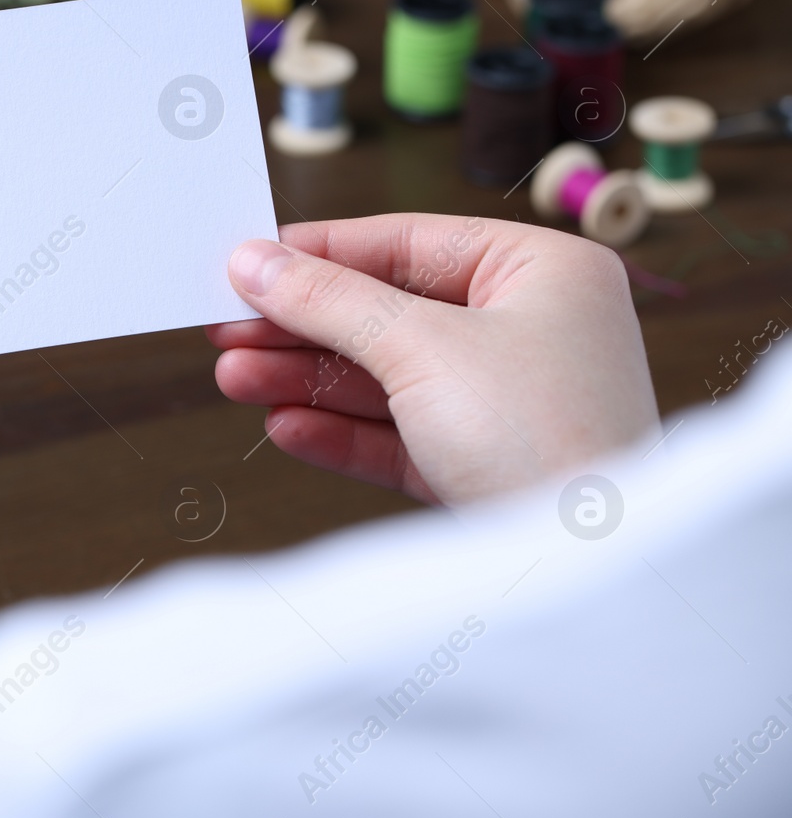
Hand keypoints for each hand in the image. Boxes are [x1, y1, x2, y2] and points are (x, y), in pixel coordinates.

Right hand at [207, 214, 658, 505]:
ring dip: (306, 379)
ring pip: (386, 377)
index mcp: (544, 272)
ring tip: (234, 377)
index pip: (409, 243)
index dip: (321, 251)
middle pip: (388, 312)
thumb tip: (254, 261)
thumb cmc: (542, 436)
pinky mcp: (486, 466)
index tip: (247, 261)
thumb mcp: (421, 347)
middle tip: (226, 328)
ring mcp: (509, 402)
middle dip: (302, 326)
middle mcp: (532, 330)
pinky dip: (340, 430)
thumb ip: (329, 300)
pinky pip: (399, 435)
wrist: (591, 574)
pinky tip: (284, 426)